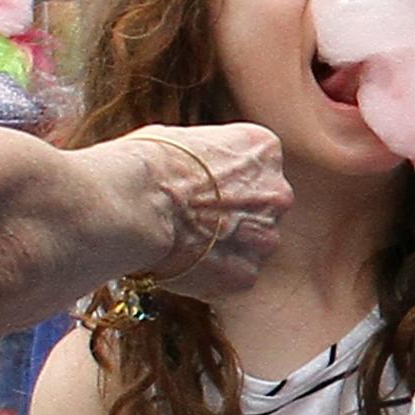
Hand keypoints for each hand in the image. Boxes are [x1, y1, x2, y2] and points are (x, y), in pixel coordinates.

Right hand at [120, 121, 292, 297]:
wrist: (137, 204)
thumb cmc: (147, 164)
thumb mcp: (182, 139)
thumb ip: (204, 155)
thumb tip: (191, 164)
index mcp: (263, 150)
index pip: (256, 168)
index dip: (226, 181)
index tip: (205, 188)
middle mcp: (277, 193)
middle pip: (260, 209)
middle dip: (233, 217)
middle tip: (196, 220)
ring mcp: (265, 237)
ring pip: (250, 246)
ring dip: (224, 247)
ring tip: (186, 243)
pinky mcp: (246, 273)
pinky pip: (233, 275)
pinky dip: (212, 275)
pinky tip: (184, 263)